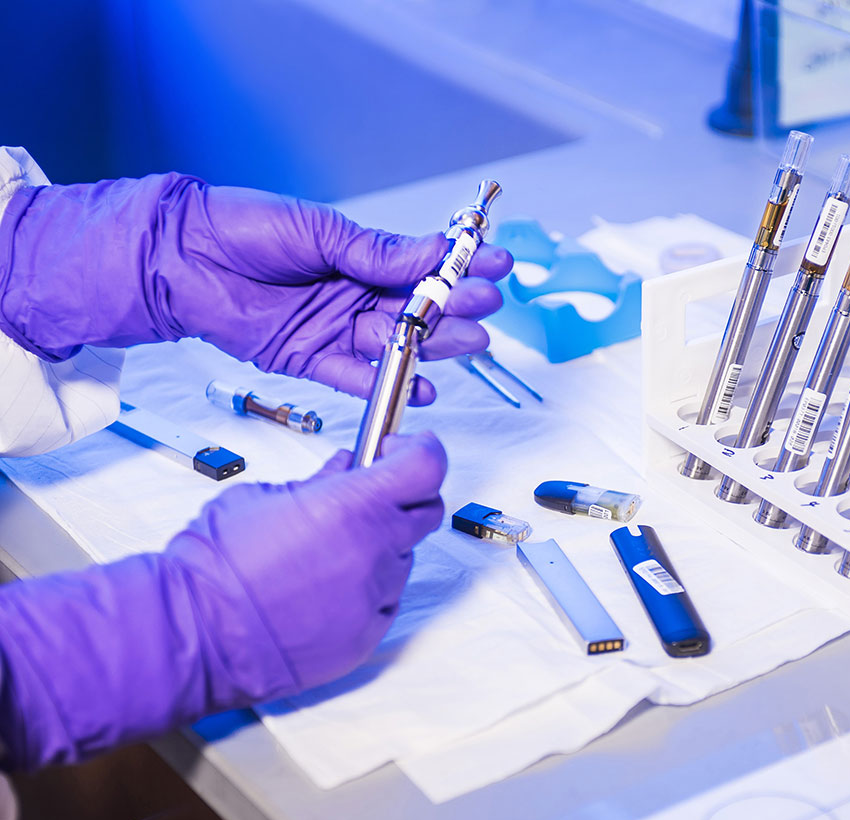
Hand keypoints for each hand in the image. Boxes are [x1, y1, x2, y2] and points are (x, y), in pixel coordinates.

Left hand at [0, 175, 512, 401]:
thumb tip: (432, 253)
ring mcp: (334, 329)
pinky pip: (357, 377)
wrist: (180, 258)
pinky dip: (389, 384)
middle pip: (416, 309)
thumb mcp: (319, 230)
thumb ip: (376, 251)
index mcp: (358, 256)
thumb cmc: (243, 229)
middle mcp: (352, 294)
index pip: (421, 265)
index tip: (496, 264)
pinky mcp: (309, 360)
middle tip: (488, 309)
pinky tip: (422, 388)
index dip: (459, 267)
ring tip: (471, 345)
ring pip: (396, 343)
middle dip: (455, 309)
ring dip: (434, 346)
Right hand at [0, 433, 444, 768]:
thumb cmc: (216, 563)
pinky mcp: (368, 635)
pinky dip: (366, 588)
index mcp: (352, 506)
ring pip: (402, 557)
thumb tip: (348, 465)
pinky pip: (385, 599)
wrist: (194, 633)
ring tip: (325, 552)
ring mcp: (375, 596)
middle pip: (427, 510)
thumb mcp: (263, 496)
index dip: (422, 450)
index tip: (404, 448)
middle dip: (404, 497)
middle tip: (367, 496)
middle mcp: (374, 550)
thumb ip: (320, 480)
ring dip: (379, 546)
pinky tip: (323, 589)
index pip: (427, 465)